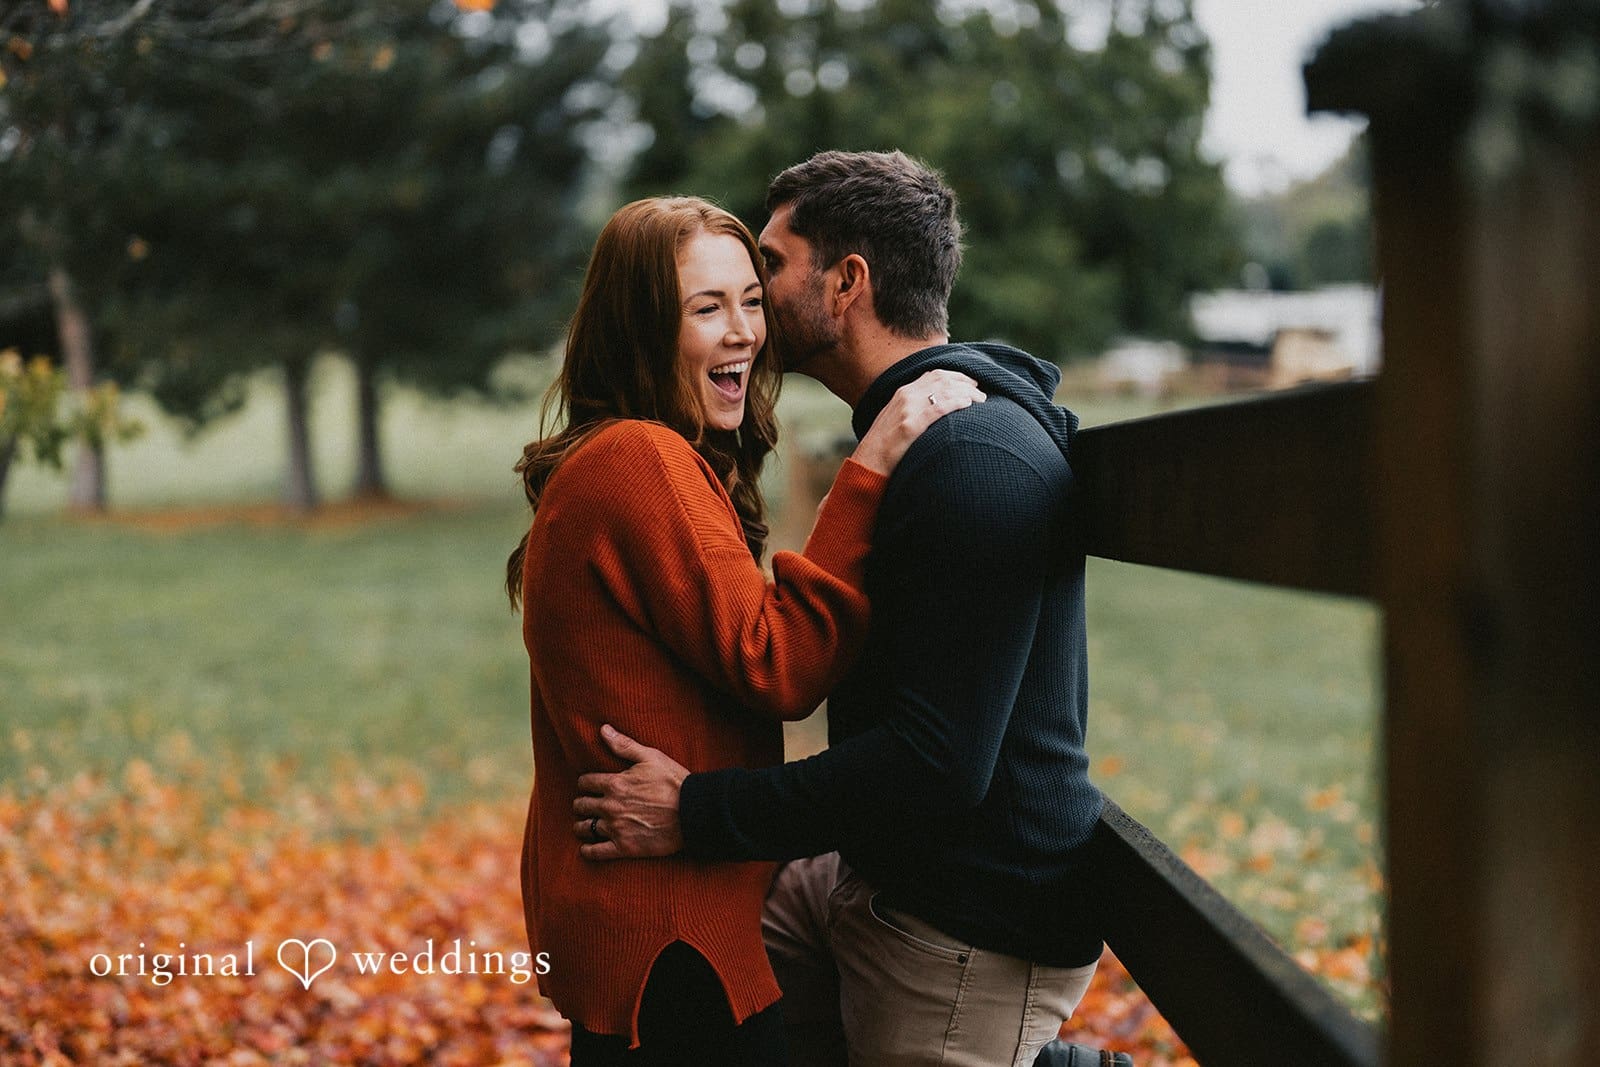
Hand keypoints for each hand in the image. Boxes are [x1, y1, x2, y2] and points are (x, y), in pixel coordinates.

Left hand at [572, 725, 688, 859]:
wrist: (693, 812)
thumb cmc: (674, 782)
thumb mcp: (651, 757)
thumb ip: (624, 745)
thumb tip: (603, 729)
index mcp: (615, 783)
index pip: (585, 782)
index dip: (585, 783)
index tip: (588, 785)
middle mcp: (610, 806)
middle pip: (581, 805)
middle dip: (581, 803)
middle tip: (586, 805)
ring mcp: (616, 828)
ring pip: (585, 828)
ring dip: (582, 825)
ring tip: (585, 825)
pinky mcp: (624, 847)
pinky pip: (596, 852)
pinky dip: (588, 850)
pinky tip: (587, 848)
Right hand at [850, 369, 983, 475]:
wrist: (868, 463)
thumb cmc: (885, 446)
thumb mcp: (898, 419)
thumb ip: (915, 408)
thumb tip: (937, 407)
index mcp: (902, 392)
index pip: (934, 374)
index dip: (955, 376)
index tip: (970, 383)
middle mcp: (905, 395)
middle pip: (942, 379)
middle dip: (965, 383)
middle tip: (980, 392)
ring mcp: (907, 409)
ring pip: (944, 391)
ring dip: (967, 393)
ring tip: (981, 400)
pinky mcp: (911, 425)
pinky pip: (938, 408)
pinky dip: (956, 403)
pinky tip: (968, 405)